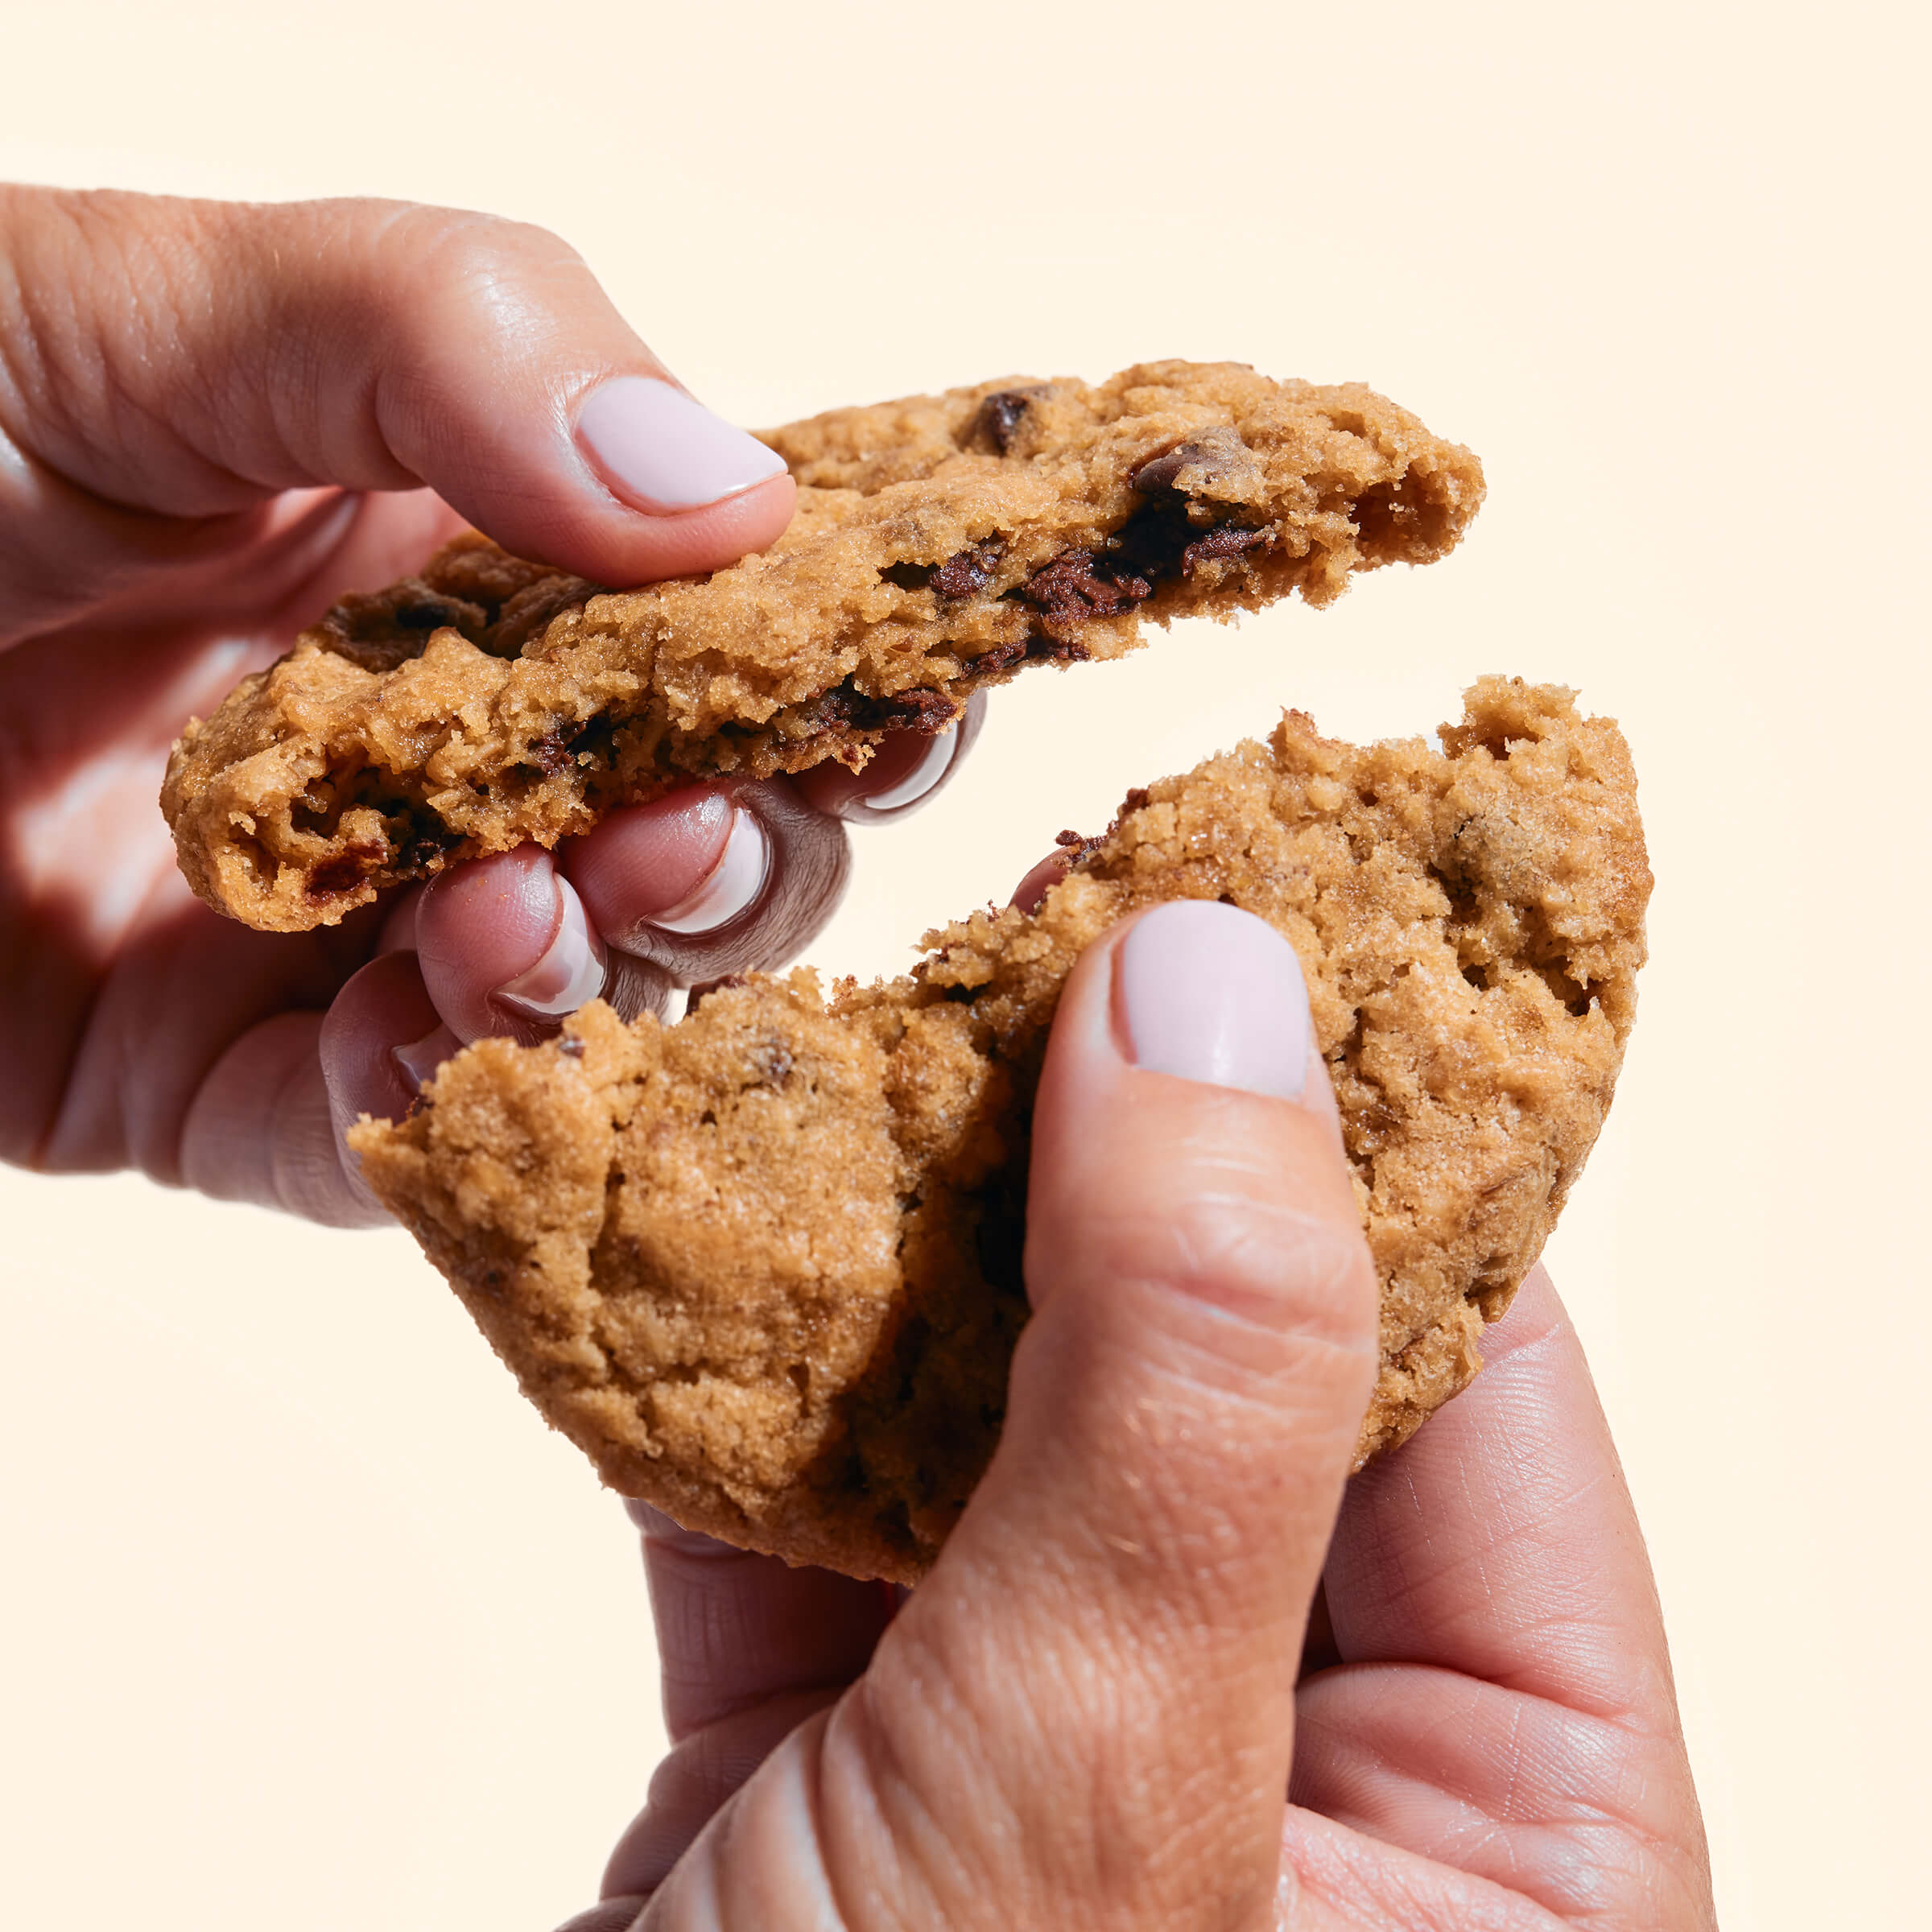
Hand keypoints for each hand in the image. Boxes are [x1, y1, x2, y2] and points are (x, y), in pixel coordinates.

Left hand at [0, 185, 978, 1219]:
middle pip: (697, 829)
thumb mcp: (143, 311)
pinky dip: (447, 1090)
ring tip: (543, 908)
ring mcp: (342, 927)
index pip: (721, 617)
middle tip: (692, 825)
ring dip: (602, 968)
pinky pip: (398, 1131)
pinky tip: (435, 1012)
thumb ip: (449, 341)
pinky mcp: (227, 1083)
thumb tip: (734, 496)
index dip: (829, 657)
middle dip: (738, 842)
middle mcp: (434, 749)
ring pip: (581, 996)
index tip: (894, 684)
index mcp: (462, 551)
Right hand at [562, 902, 1716, 1930]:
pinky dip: (717, 1357)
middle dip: (1090, 1148)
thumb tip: (1221, 997)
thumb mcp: (1095, 1819)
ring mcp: (1053, 1750)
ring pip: (994, 1407)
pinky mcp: (837, 1757)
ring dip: (880, 1230)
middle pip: (1221, 1359)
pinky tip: (656, 1201)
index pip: (1480, 1375)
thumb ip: (1185, 1397)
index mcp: (1514, 1847)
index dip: (1364, 1118)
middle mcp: (1300, 1780)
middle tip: (1012, 917)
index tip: (1253, 896)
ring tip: (824, 1022)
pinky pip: (798, 1494)